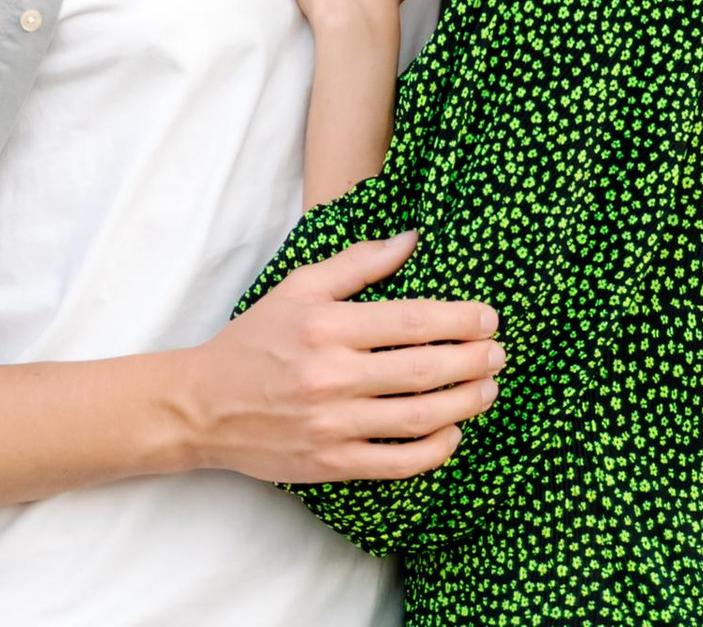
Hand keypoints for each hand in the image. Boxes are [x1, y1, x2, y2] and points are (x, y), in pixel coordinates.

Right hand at [183, 235, 501, 486]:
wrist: (203, 407)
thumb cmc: (256, 340)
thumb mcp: (299, 286)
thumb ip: (358, 263)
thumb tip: (413, 238)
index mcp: (327, 327)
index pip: (409, 321)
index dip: (457, 319)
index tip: (489, 317)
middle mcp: (331, 377)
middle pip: (420, 370)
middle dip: (471, 361)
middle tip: (499, 353)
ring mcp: (330, 425)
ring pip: (415, 419)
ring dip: (462, 404)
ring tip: (488, 390)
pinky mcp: (327, 464)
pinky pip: (393, 464)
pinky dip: (431, 452)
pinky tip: (452, 436)